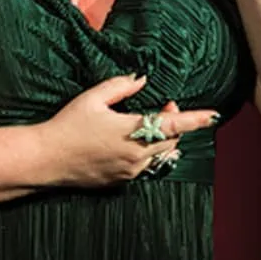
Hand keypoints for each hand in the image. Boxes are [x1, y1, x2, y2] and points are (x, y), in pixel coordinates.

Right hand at [32, 74, 218, 187]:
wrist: (47, 159)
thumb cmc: (67, 126)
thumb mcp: (92, 98)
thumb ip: (120, 86)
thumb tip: (141, 78)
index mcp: (132, 131)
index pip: (173, 124)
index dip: (196, 119)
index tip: (213, 115)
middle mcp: (136, 155)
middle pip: (172, 140)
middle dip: (176, 123)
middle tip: (166, 106)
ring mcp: (130, 171)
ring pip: (161, 155)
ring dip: (163, 139)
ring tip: (151, 123)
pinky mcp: (121, 181)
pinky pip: (146, 167)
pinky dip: (149, 153)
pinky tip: (134, 142)